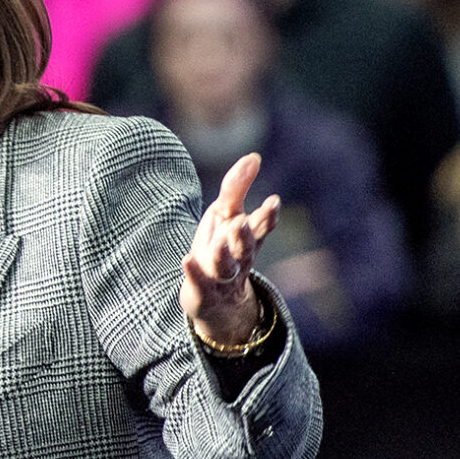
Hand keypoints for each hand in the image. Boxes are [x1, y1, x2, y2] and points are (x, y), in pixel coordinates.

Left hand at [181, 154, 279, 346]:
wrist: (218, 302)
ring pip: (225, 266)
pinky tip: (186, 260)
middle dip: (245, 235)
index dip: (267, 216)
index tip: (273, 202)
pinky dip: (192, 272)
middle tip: (242, 223)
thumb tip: (254, 157)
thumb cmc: (222, 248)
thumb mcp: (227, 216)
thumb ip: (237, 187)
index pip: (260, 227)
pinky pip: (197, 281)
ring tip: (219, 243)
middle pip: (245, 247)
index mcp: (246, 240)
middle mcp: (237, 259)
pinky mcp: (200, 290)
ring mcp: (219, 276)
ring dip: (223, 253)